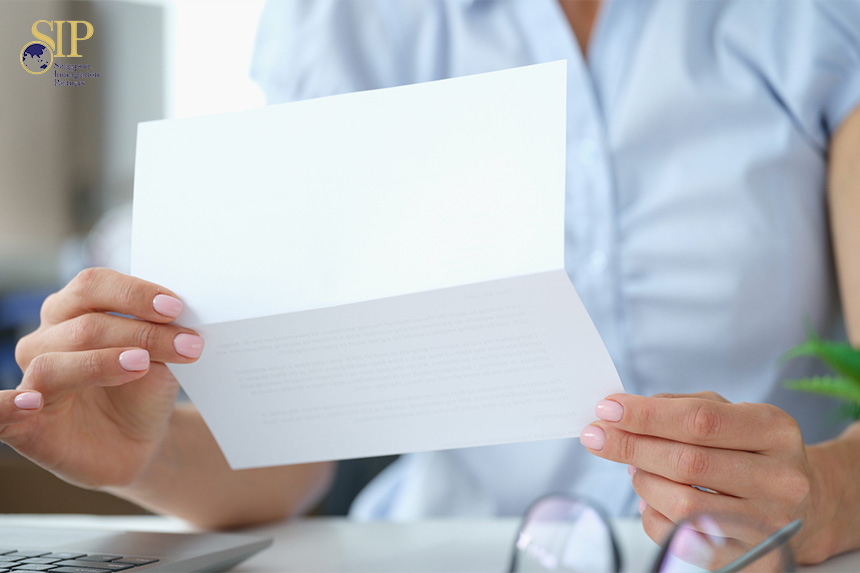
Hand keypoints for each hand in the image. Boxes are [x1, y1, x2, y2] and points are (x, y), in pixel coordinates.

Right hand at [5, 268, 203, 489]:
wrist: (141, 441)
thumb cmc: (144, 389)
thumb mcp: (160, 357)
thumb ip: (159, 333)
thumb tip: (179, 312)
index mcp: (73, 310)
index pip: (93, 285)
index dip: (134, 293)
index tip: (176, 307)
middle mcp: (46, 339)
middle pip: (85, 324)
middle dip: (141, 332)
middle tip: (188, 343)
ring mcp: (32, 380)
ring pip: (55, 362)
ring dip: (106, 361)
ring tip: (143, 363)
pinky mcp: (24, 425)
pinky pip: (1, 410)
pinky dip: (7, 405)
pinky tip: (31, 402)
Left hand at [579, 392, 837, 563]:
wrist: (805, 501)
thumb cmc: (751, 449)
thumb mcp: (730, 413)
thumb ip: (680, 406)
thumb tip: (621, 412)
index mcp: (774, 430)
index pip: (699, 420)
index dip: (646, 415)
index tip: (607, 409)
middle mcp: (781, 478)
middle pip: (688, 462)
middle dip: (631, 446)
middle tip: (597, 437)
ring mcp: (769, 522)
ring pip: (683, 502)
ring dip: (643, 481)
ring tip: (632, 466)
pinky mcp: (751, 556)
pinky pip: (683, 537)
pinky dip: (653, 513)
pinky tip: (650, 495)